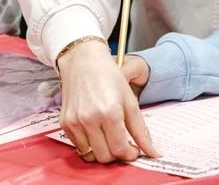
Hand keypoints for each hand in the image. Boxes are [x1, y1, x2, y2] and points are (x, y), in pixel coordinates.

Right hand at [57, 40, 159, 163]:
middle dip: (117, 155)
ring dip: (103, 152)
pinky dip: (90, 146)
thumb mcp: (130, 101)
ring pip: (90, 156)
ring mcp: (74, 123)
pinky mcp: (64, 124)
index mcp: (109, 113)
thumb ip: (141, 130)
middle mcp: (89, 120)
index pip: (120, 149)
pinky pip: (78, 147)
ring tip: (110, 139)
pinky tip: (97, 133)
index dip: (130, 154)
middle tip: (124, 145)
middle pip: (105, 157)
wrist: (83, 62)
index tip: (134, 150)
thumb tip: (153, 153)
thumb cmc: (110, 77)